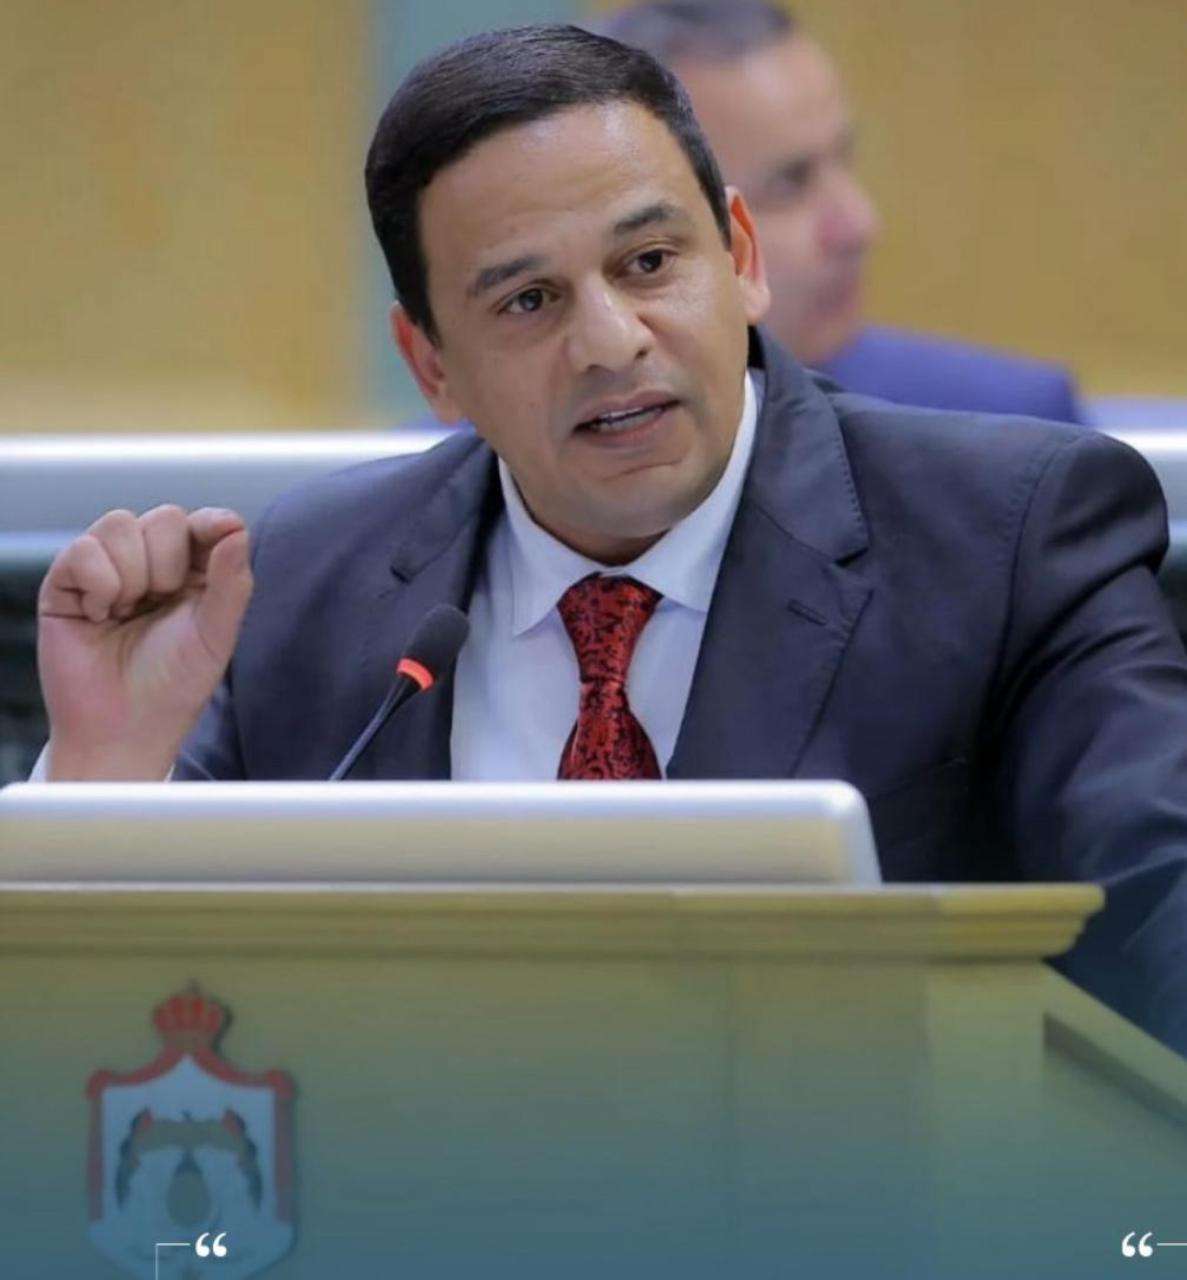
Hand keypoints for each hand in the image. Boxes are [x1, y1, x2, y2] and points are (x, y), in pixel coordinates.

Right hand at [37, 506, 252, 779]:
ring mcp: (108, 569)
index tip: (221, 530)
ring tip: (127, 614)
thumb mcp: (215, 635)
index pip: (205, 524)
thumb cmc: (174, 686)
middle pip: (164, 518)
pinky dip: (97, 584)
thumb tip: (235, 528)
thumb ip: (231, 582)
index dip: (211, 522)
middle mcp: (152, 565)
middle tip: (159, 606)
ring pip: (120, 524)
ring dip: (131, 574)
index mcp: (196, 574)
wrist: (123, 729)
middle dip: (167, 565)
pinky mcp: (67, 581)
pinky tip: (100, 616)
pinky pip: (83, 549)